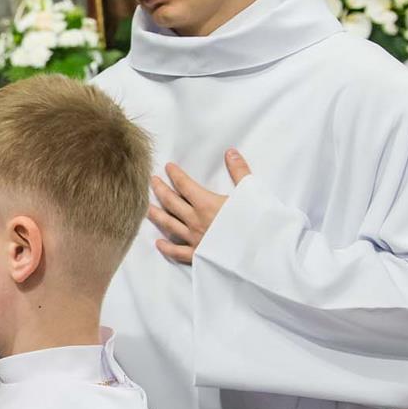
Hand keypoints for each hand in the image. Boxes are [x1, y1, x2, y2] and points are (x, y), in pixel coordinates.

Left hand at [148, 149, 251, 265]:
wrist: (261, 251)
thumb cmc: (257, 222)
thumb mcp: (251, 192)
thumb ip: (239, 171)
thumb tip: (231, 153)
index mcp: (206, 204)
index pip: (184, 185)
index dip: (175, 175)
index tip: (168, 168)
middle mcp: (195, 221)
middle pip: (171, 202)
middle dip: (160, 190)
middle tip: (152, 181)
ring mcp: (195, 239)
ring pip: (169, 225)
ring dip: (156, 215)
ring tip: (146, 208)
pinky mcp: (198, 256)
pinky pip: (177, 252)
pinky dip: (166, 248)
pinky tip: (158, 243)